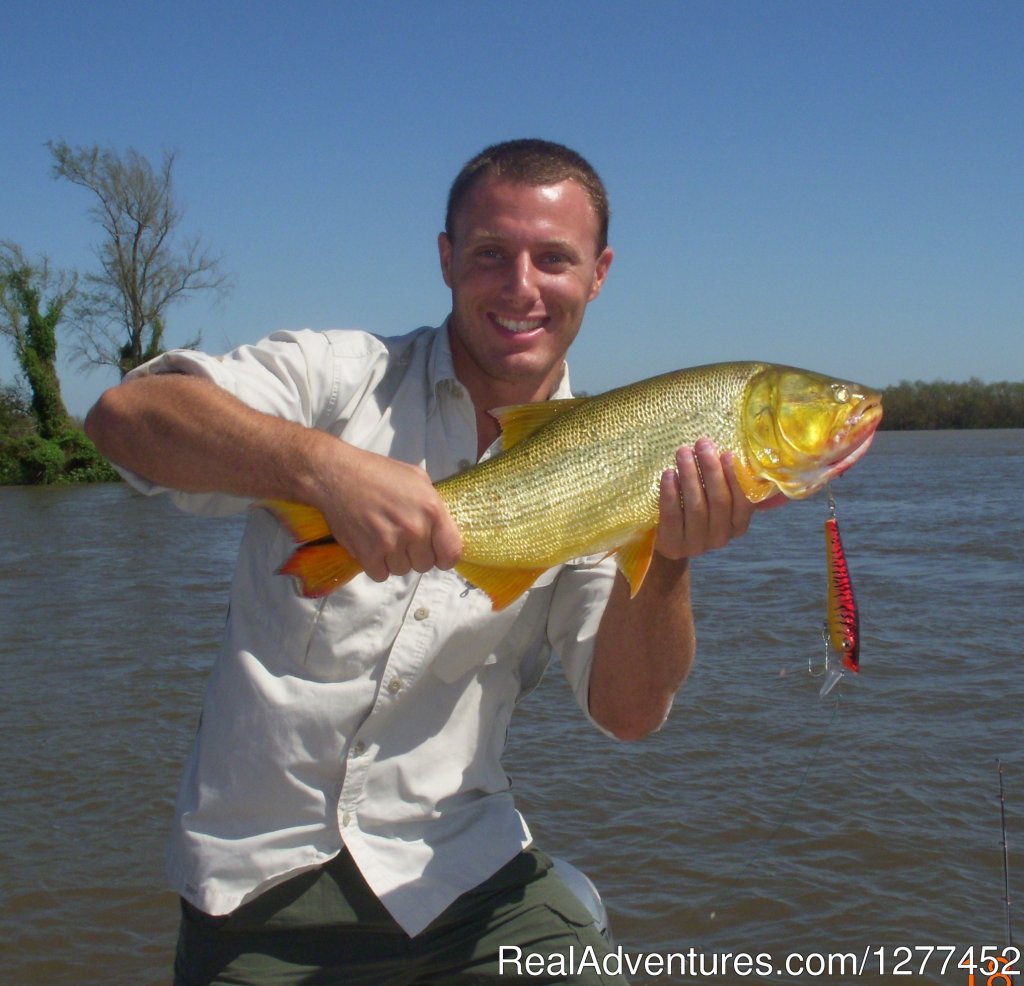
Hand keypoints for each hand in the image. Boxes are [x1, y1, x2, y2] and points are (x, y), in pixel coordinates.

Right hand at [314, 444, 461, 581]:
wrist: (337, 475)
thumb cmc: (378, 473)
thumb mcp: (417, 480)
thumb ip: (434, 507)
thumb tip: (442, 530)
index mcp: (432, 510)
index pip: (451, 553)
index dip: (444, 557)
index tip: (435, 553)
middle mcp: (414, 529)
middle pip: (425, 565)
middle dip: (415, 555)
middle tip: (402, 538)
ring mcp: (390, 544)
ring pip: (402, 570)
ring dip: (394, 560)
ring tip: (383, 538)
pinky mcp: (367, 554)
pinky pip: (381, 575)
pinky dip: (376, 565)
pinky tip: (371, 545)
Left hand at [654, 439, 784, 559]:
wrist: (670, 540)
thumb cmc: (697, 509)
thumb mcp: (715, 498)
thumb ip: (727, 482)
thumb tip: (737, 452)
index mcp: (738, 525)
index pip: (744, 502)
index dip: (736, 478)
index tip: (727, 453)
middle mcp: (721, 537)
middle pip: (719, 501)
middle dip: (711, 469)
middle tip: (702, 444)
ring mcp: (697, 544)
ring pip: (696, 507)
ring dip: (690, 476)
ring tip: (683, 453)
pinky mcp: (674, 545)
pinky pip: (673, 516)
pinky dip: (670, 493)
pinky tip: (668, 474)